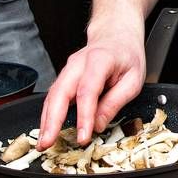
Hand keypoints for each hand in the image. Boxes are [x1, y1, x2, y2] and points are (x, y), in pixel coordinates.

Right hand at [38, 20, 145, 146]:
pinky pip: (53, 96)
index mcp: (100, 60)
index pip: (88, 91)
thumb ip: (116, 101)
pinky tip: (46, 130)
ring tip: (43, 142)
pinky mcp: (65, 77)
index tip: (83, 137)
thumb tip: (99, 125)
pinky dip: (48, 114)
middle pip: (60, 92)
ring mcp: (69, 69)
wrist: (116, 35)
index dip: (84, 116)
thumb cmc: (127, 55)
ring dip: (45, 120)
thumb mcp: (134, 79)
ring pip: (52, 95)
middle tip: (48, 143)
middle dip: (52, 120)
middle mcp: (79, 63)